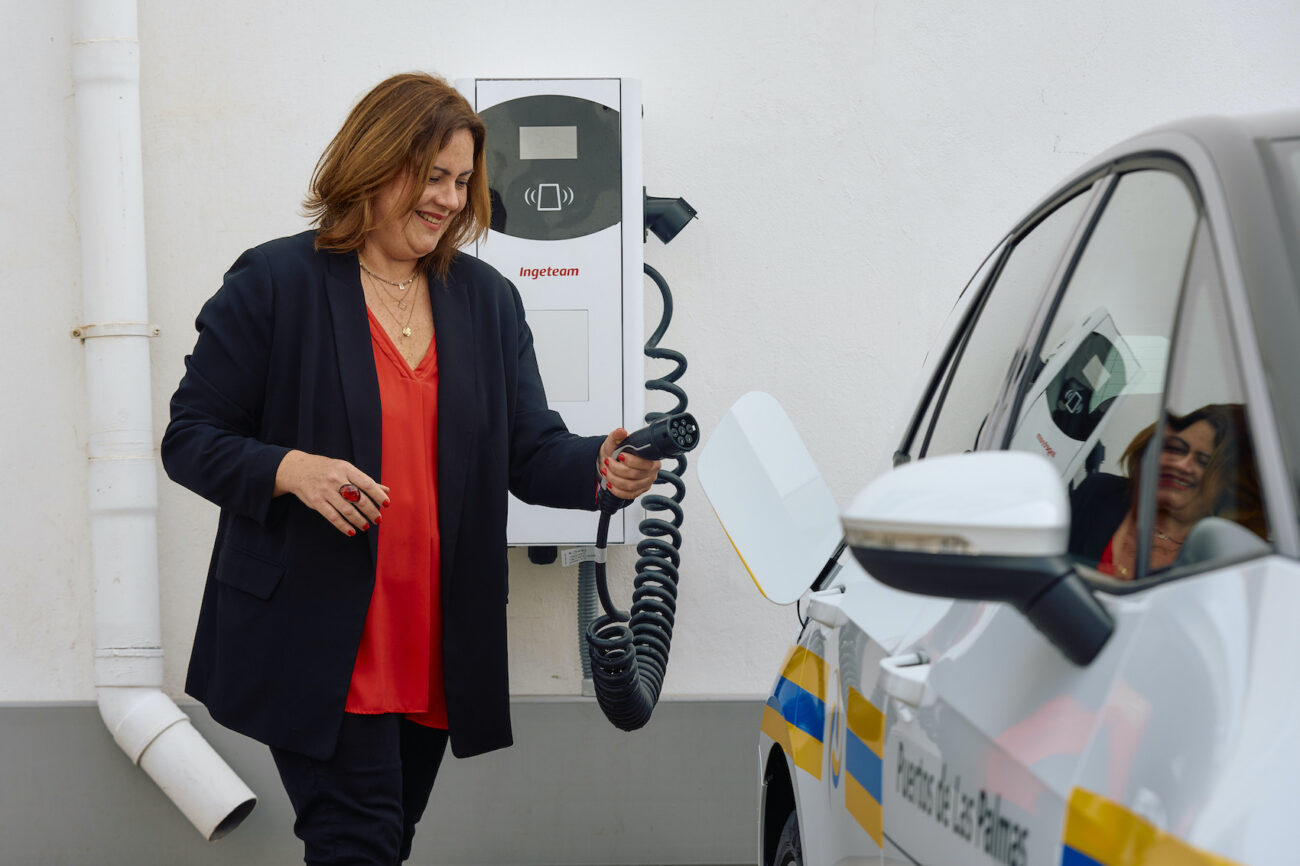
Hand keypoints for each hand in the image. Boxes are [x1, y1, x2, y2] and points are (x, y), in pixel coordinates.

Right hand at [273, 450, 390, 536]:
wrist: (297, 469)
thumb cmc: (327, 470)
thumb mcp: (345, 469)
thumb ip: (365, 481)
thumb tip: (386, 491)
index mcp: (346, 469)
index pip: (367, 483)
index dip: (378, 495)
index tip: (387, 505)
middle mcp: (336, 479)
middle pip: (358, 498)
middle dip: (371, 511)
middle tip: (378, 519)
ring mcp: (325, 490)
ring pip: (346, 510)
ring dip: (359, 520)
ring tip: (366, 526)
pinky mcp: (316, 501)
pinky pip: (332, 517)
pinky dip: (343, 526)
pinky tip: (351, 531)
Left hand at [598, 428, 660, 499]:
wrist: (610, 461)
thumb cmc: (616, 451)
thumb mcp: (614, 441)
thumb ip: (617, 435)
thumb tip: (621, 432)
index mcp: (651, 458)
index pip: (645, 463)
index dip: (631, 461)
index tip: (620, 456)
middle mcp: (651, 471)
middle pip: (636, 475)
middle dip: (618, 469)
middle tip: (609, 462)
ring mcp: (645, 483)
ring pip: (630, 486)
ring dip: (615, 479)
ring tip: (607, 471)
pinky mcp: (638, 491)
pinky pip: (628, 495)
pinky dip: (616, 490)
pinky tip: (610, 483)